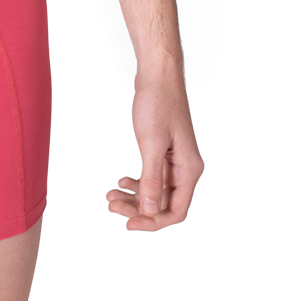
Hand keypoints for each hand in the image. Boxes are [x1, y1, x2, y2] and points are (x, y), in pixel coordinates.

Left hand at [106, 70, 203, 230]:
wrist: (157, 76)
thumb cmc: (158, 103)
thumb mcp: (152, 143)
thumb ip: (152, 178)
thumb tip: (150, 209)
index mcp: (189, 169)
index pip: (176, 211)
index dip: (153, 221)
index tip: (129, 224)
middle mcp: (185, 169)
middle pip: (163, 204)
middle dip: (138, 208)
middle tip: (112, 205)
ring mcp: (175, 161)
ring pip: (155, 191)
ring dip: (134, 197)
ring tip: (111, 195)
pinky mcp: (164, 152)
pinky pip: (152, 177)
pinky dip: (137, 182)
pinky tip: (121, 181)